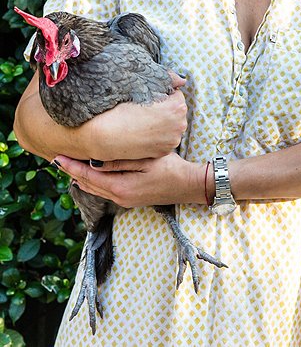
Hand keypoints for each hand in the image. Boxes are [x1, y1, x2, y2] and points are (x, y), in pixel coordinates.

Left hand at [54, 152, 206, 207]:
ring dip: (80, 177)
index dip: (71, 166)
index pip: (88, 175)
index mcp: (121, 187)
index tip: (56, 156)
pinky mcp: (130, 198)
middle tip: (56, 158)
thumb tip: (94, 162)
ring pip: (95, 188)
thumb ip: (119, 162)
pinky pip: (104, 189)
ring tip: (68, 165)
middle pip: (88, 184)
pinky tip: (88, 175)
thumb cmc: (171, 168)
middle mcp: (119, 197)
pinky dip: (93, 181)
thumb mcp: (146, 160)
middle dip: (71, 171)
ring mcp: (125, 200)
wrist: (189, 185)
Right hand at [88, 72, 187, 160]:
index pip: (175, 94)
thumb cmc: (121, 109)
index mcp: (177, 106)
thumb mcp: (143, 87)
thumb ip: (167, 81)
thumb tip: (182, 80)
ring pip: (171, 125)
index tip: (148, 98)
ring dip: (163, 122)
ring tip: (143, 121)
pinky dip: (158, 135)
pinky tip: (143, 132)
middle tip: (145, 109)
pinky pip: (165, 138)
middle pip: (176, 111)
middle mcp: (180, 124)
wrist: (105, 137)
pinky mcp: (165, 151)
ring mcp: (173, 140)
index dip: (161, 94)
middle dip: (165, 109)